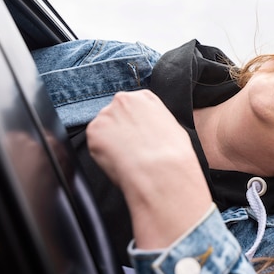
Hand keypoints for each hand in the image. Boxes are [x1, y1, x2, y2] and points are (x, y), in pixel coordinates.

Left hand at [86, 90, 211, 248]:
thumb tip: (151, 134)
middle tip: (134, 155)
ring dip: (111, 145)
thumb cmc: (178, 161)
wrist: (164, 176)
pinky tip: (119, 164)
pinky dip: (103, 156)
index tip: (142, 143)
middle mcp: (124, 100)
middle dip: (121, 133)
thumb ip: (157, 125)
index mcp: (147, 98)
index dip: (136, 127)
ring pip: (104, 130)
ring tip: (129, 162)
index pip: (133, 105)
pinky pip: (96, 145)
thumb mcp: (176, 133)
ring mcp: (107, 115)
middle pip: (115, 115)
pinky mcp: (95, 133)